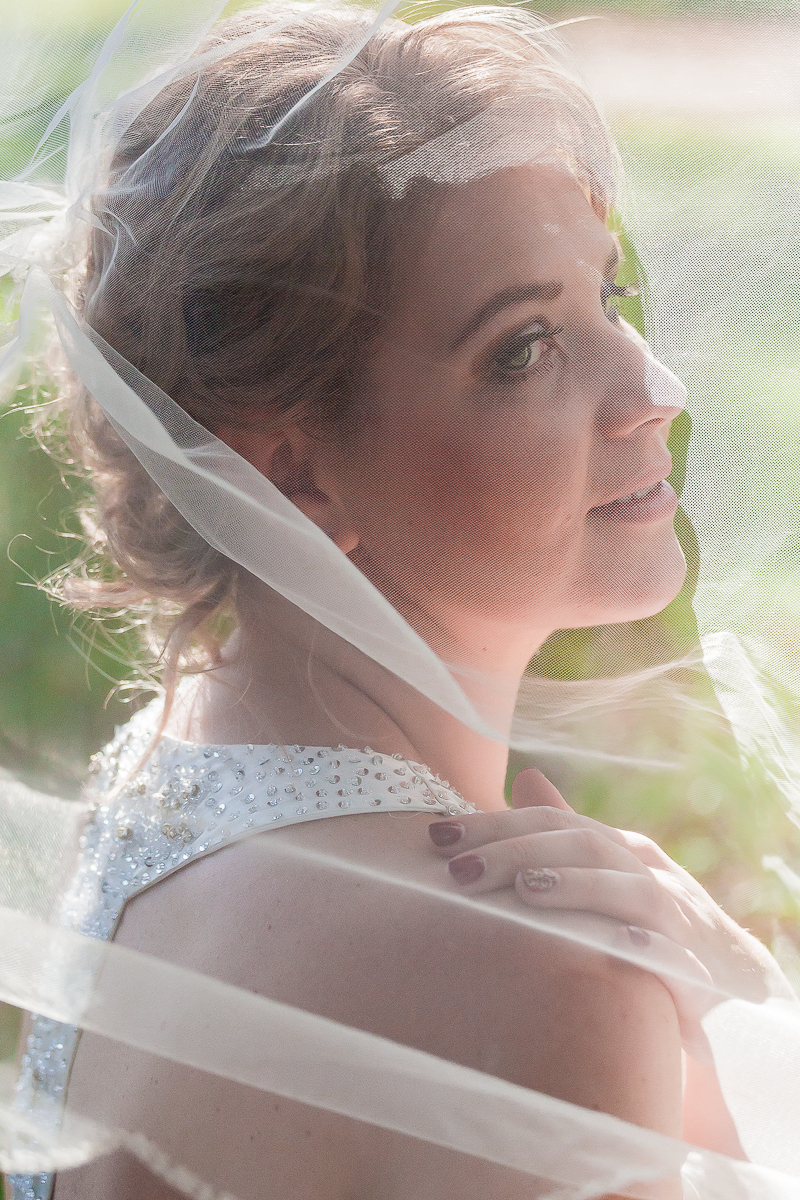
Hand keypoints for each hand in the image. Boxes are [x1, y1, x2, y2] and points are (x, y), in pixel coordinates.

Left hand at [428, 769, 793, 1059]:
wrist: (732, 972)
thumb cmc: (647, 916)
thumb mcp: (606, 868)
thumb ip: (562, 830)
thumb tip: (524, 777)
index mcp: (612, 846)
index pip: (547, 823)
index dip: (491, 826)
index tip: (435, 836)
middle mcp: (641, 868)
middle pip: (580, 845)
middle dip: (516, 853)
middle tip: (458, 871)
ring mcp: (672, 914)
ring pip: (626, 889)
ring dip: (576, 886)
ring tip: (526, 890)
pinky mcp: (696, 966)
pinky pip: (673, 953)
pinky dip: (646, 947)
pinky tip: (616, 944)